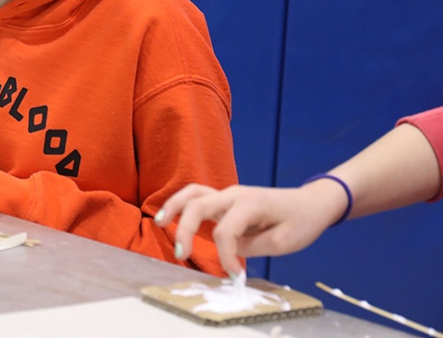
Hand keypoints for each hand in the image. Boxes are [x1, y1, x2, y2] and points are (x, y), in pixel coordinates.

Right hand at [155, 182, 346, 275]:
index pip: (226, 231)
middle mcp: (234, 194)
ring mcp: (227, 195)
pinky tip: (168, 216)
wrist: (311, 204)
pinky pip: (197, 196)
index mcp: (251, 204)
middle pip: (199, 205)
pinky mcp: (224, 201)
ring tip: (158, 222)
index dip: (226, 257)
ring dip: (173, 207)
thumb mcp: (284, 242)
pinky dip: (180, 204)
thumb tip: (228, 251)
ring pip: (193, 193)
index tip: (235, 276)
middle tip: (181, 256)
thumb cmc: (301, 222)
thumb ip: (252, 246)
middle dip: (185, 230)